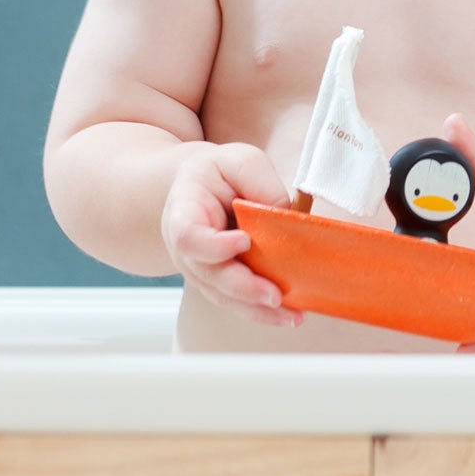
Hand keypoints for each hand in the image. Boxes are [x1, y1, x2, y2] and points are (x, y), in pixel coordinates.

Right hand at [161, 143, 303, 327]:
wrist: (199, 189)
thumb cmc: (218, 174)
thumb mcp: (238, 160)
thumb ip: (260, 181)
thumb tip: (284, 216)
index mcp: (183, 212)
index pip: (188, 236)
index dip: (213, 246)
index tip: (243, 241)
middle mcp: (187, 249)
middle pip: (209, 275)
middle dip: (244, 288)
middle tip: (274, 295)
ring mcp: (200, 270)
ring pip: (224, 296)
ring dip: (258, 309)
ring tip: (291, 315)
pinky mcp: (219, 283)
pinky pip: (237, 302)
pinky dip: (261, 311)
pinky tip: (288, 314)